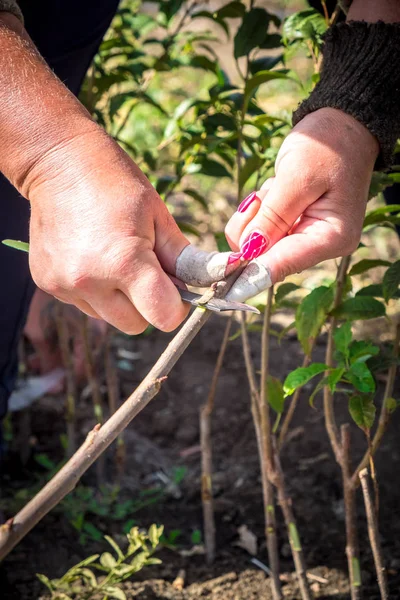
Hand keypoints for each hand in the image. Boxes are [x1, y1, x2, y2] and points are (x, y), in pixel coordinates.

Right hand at [26, 128, 191, 333]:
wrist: (59, 163)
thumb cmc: (117, 184)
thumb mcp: (159, 217)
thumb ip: (186, 260)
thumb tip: (213, 284)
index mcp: (124, 262)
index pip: (163, 317)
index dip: (176, 307)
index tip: (175, 287)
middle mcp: (90, 281)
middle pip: (136, 325)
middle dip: (147, 305)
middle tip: (146, 271)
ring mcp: (64, 285)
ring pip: (109, 318)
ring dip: (119, 301)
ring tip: (114, 260)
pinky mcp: (47, 284)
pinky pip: (85, 305)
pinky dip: (95, 291)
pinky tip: (91, 258)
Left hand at [225, 108, 378, 300]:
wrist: (340, 124)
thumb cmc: (327, 145)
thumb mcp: (298, 176)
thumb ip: (273, 216)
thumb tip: (248, 252)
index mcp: (331, 237)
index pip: (283, 264)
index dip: (250, 276)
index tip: (223, 290)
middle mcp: (318, 244)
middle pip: (264, 255)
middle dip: (255, 224)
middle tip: (269, 193)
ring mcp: (303, 236)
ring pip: (255, 241)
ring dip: (256, 212)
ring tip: (277, 186)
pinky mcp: (289, 227)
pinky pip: (257, 227)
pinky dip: (258, 208)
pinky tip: (276, 189)